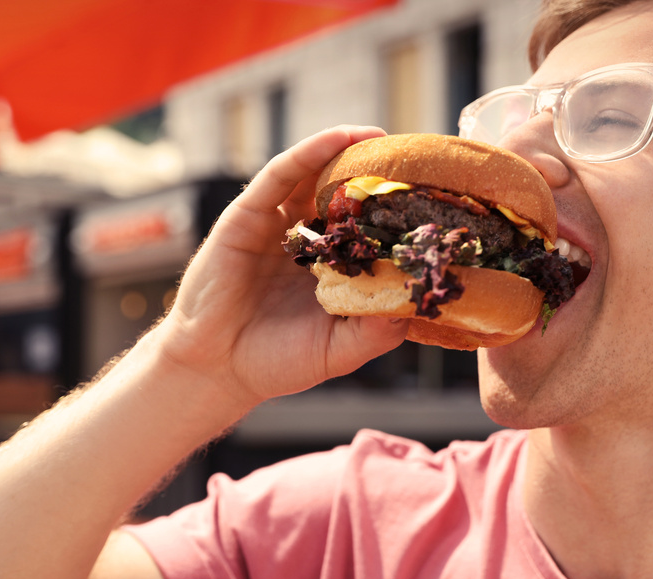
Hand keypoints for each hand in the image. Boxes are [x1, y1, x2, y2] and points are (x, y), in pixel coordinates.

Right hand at [156, 125, 410, 406]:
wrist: (217, 368)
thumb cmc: (275, 362)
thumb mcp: (339, 350)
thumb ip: (377, 331)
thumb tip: (417, 303)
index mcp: (331, 267)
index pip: (370, 227)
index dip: (398, 210)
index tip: (435, 196)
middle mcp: (306, 239)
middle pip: (346, 193)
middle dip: (377, 173)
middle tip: (416, 156)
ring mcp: (277, 223)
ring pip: (316, 174)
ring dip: (349, 150)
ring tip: (384, 138)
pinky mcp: (248, 214)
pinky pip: (281, 174)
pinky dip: (310, 151)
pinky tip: (341, 136)